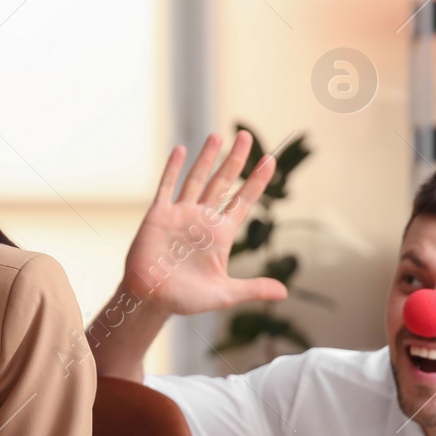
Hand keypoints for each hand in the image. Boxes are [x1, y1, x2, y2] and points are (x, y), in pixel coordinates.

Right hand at [123, 131, 287, 315]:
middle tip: (246, 135)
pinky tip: (181, 150)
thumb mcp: (224, 294)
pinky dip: (173, 168)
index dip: (257, 181)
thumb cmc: (186, 299)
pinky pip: (167, 187)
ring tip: (217, 136)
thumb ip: (253, 288)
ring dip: (207, 158)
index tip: (270, 161)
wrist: (151, 301)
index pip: (244, 201)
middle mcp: (203, 219)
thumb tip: (284, 292)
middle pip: (223, 182)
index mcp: (221, 234)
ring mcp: (181, 214)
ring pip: (197, 179)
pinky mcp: (159, 216)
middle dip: (235, 159)